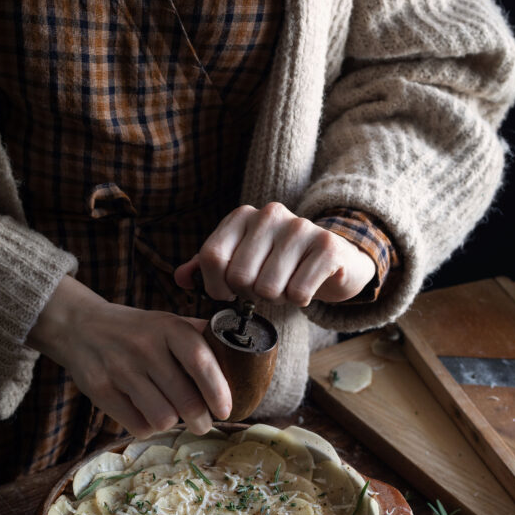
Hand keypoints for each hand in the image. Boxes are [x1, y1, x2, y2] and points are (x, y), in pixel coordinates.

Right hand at [27, 276, 231, 437]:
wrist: (80, 325)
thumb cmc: (136, 330)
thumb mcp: (167, 322)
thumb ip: (199, 337)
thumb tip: (242, 356)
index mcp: (168, 328)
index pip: (201, 361)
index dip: (218, 390)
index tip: (226, 410)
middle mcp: (144, 347)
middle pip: (185, 400)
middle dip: (201, 420)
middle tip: (203, 424)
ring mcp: (120, 369)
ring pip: (162, 418)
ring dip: (172, 424)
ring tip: (173, 417)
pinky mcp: (100, 390)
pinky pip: (137, 426)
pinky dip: (148, 428)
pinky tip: (148, 416)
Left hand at [174, 202, 374, 305]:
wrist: (334, 261)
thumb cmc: (280, 265)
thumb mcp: (240, 261)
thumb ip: (207, 267)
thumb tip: (180, 278)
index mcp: (242, 215)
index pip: (211, 256)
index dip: (215, 286)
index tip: (228, 293)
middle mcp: (269, 213)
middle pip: (239, 276)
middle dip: (250, 295)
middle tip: (266, 288)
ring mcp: (300, 227)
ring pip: (268, 288)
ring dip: (277, 299)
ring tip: (287, 286)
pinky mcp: (327, 246)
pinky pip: (298, 292)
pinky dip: (300, 300)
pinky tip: (307, 287)